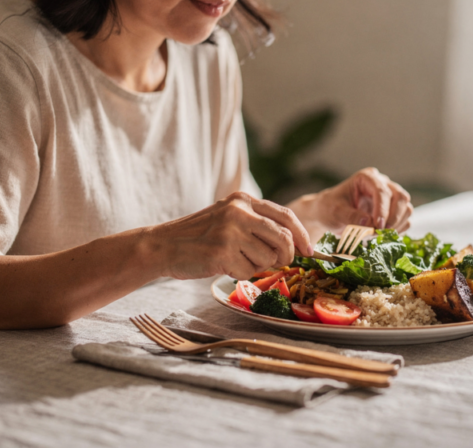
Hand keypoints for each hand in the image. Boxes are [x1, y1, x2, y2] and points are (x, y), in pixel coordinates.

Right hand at [146, 192, 312, 280]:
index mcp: (243, 200)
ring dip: (255, 266)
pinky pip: (248, 271)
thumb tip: (293, 245)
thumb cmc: (199, 236)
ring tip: (233, 259)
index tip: (309, 251)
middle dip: (285, 257)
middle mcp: (239, 212)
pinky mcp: (222, 252)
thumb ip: (257, 224)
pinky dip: (239, 274)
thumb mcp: (228, 218)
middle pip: (284, 239)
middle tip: (275, 264)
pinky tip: (222, 265)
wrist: (163, 246)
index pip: (286, 216)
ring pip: (268, 259)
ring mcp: (231, 231)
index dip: (302, 235)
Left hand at [289, 167, 413, 235]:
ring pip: (406, 208)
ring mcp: (390, 197)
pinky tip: (384, 236)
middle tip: (381, 233)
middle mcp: (382, 184)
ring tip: (380, 236)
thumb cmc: (329, 208)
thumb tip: (368, 223)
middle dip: (394, 216)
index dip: (382, 209)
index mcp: (367, 178)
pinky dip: (398, 229)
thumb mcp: (335, 212)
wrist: (328, 215)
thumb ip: (350, 216)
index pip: (382, 191)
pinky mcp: (393, 211)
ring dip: (397, 224)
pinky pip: (404, 220)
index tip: (377, 226)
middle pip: (400, 197)